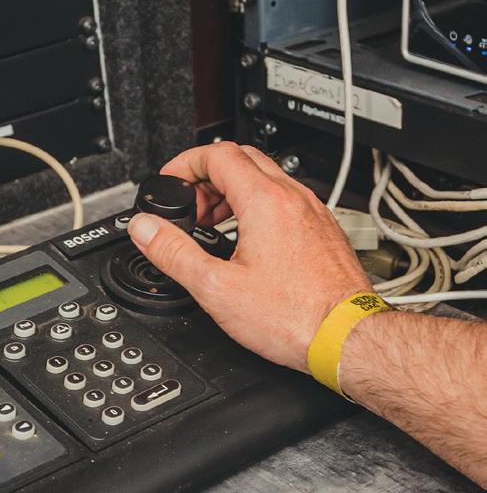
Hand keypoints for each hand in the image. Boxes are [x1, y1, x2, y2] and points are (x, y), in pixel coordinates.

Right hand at [127, 142, 370, 371]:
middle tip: (190, 206)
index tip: (171, 181)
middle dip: (207, 175)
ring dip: (232, 191)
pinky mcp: (322, 231)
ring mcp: (312, 213)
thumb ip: (174, 253)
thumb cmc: (295, 317)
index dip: (185, 163)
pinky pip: (285, 200)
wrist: (346, 338)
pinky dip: (258, 206)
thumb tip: (146, 228)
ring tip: (213, 224)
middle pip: (242, 158)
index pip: (218, 154)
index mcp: (265, 202)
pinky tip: (248, 239)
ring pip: (266, 178)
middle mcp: (293, 199)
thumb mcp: (216, 287)